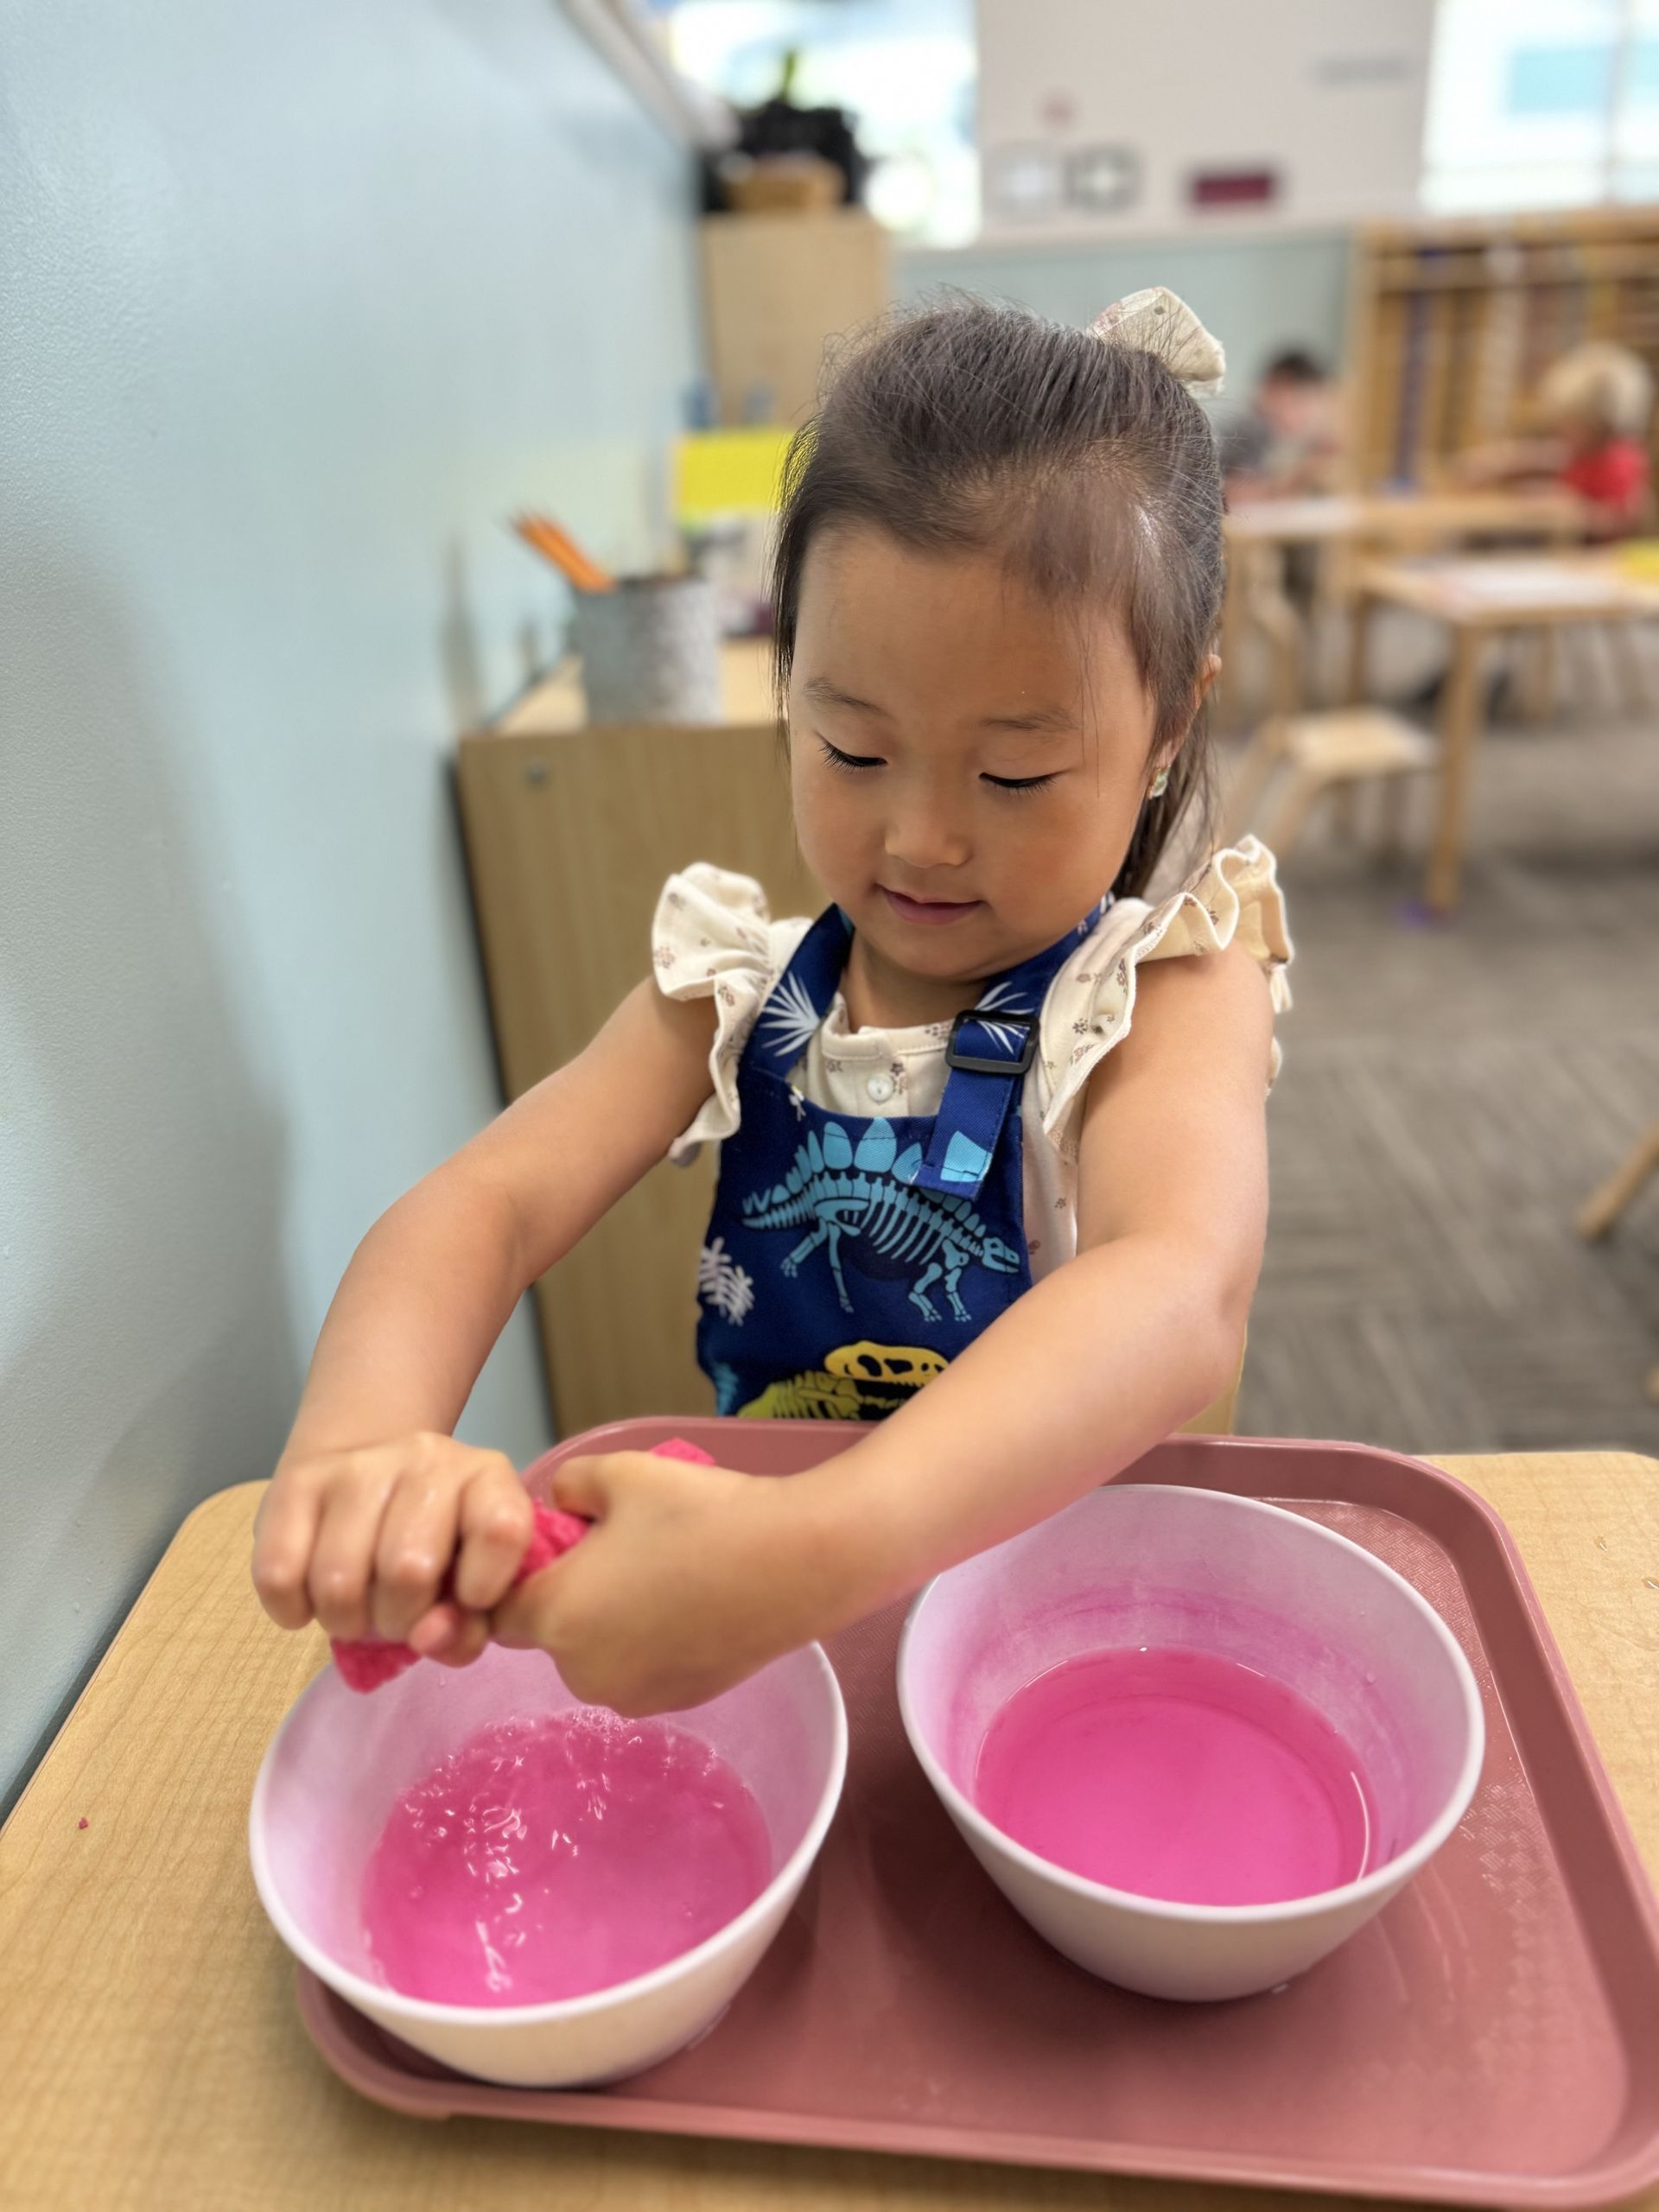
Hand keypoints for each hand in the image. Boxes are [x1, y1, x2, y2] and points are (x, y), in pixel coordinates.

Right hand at [251, 1432, 534, 1668]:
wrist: (364, 1480)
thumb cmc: (434, 1550)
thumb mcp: (472, 1587)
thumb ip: (468, 1627)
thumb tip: (428, 1637)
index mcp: (487, 1477)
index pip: (501, 1530)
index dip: (484, 1588)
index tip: (466, 1602)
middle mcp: (427, 1457)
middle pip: (407, 1571)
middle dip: (397, 1622)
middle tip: (394, 1617)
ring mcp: (358, 1464)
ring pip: (339, 1581)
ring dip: (346, 1621)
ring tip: (356, 1609)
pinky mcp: (297, 1480)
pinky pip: (279, 1575)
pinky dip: (294, 1610)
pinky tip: (311, 1600)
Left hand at [490, 1450, 866, 1715]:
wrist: (798, 1561)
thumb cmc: (701, 1512)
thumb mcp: (620, 1474)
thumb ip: (566, 1486)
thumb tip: (558, 1506)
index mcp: (556, 1617)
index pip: (498, 1610)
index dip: (520, 1575)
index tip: (559, 1543)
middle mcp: (583, 1672)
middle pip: (549, 1634)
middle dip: (568, 1597)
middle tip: (618, 1549)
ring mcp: (633, 1695)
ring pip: (595, 1654)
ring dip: (608, 1622)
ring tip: (660, 1572)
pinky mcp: (678, 1702)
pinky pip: (639, 1668)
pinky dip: (649, 1641)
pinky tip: (691, 1599)